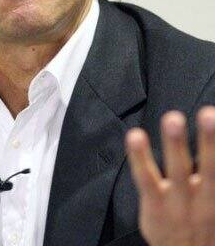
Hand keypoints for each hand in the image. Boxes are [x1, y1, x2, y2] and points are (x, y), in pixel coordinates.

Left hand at [126, 107, 214, 245]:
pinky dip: (139, 157)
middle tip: (209, 114)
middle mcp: (206, 200)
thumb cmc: (204, 228)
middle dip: (211, 140)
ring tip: (174, 119)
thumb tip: (212, 148)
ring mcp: (179, 202)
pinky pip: (145, 178)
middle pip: (212, 169)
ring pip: (178, 170)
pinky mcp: (154, 205)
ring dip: (176, 144)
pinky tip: (134, 137)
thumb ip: (213, 177)